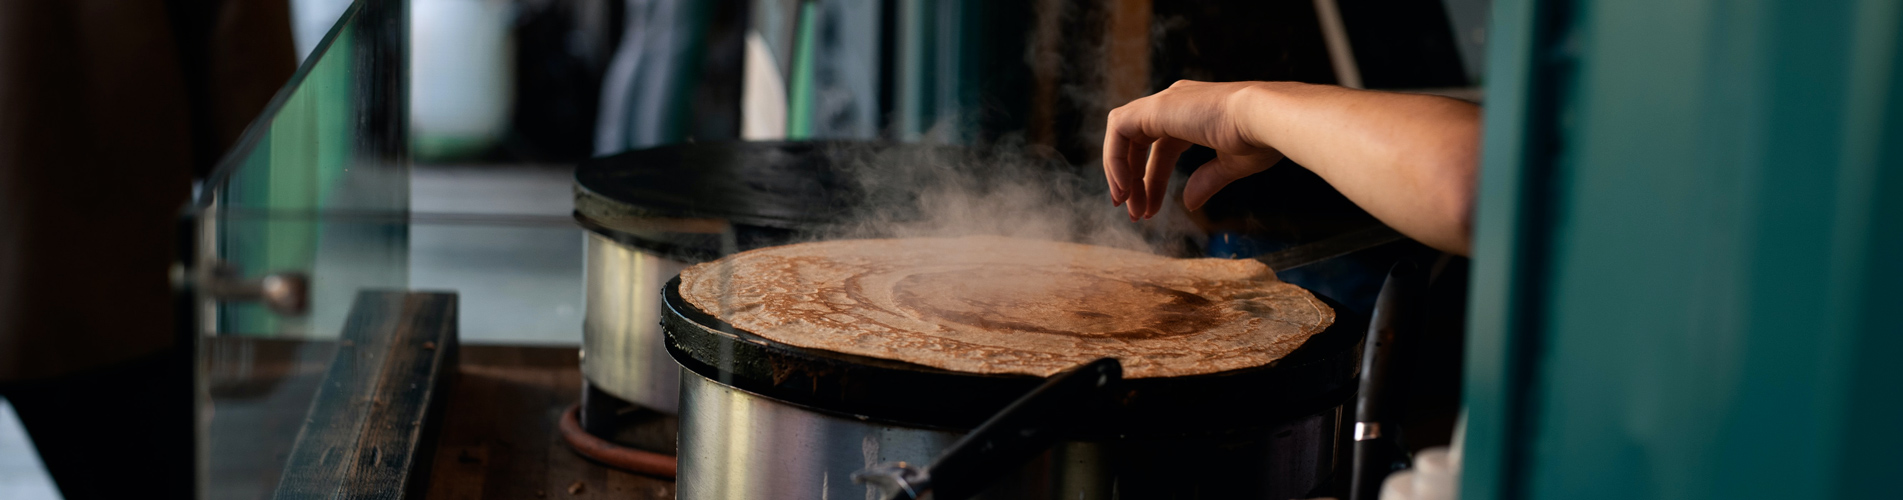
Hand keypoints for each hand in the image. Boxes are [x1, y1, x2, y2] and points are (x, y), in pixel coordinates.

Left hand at [1102, 80, 1284, 219]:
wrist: (1265, 118)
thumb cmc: (1260, 138)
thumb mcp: (1231, 164)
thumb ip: (1207, 180)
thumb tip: (1190, 204)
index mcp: (1194, 114)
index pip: (1162, 150)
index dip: (1150, 182)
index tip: (1147, 211)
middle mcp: (1176, 104)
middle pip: (1139, 144)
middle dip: (1133, 182)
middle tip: (1134, 215)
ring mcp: (1164, 102)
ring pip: (1122, 135)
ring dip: (1120, 172)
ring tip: (1126, 206)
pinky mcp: (1155, 107)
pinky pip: (1118, 130)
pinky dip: (1114, 158)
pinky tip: (1125, 187)